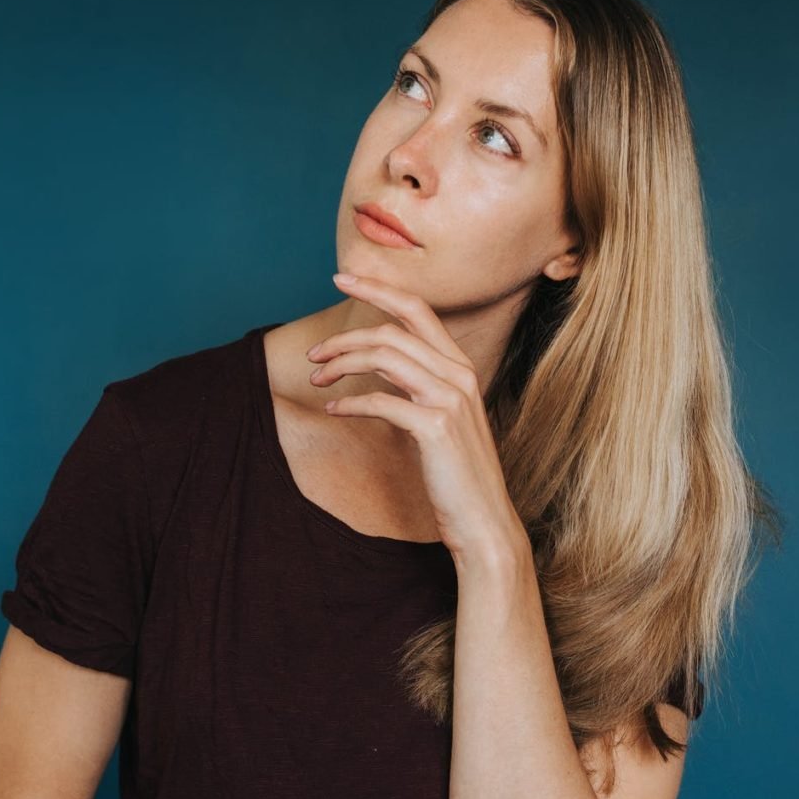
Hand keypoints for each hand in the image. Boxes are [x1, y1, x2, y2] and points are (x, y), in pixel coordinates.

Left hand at [305, 272, 527, 564]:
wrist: (483, 521)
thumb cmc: (455, 472)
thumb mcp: (439, 416)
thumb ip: (415, 384)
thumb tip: (376, 360)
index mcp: (461, 366)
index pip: (418, 308)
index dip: (378, 288)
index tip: (342, 277)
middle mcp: (459, 375)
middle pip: (395, 329)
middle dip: (347, 334)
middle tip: (314, 353)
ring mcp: (450, 400)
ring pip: (385, 357)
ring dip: (343, 364)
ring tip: (317, 379)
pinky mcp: (435, 428)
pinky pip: (381, 401)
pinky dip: (350, 402)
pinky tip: (332, 410)